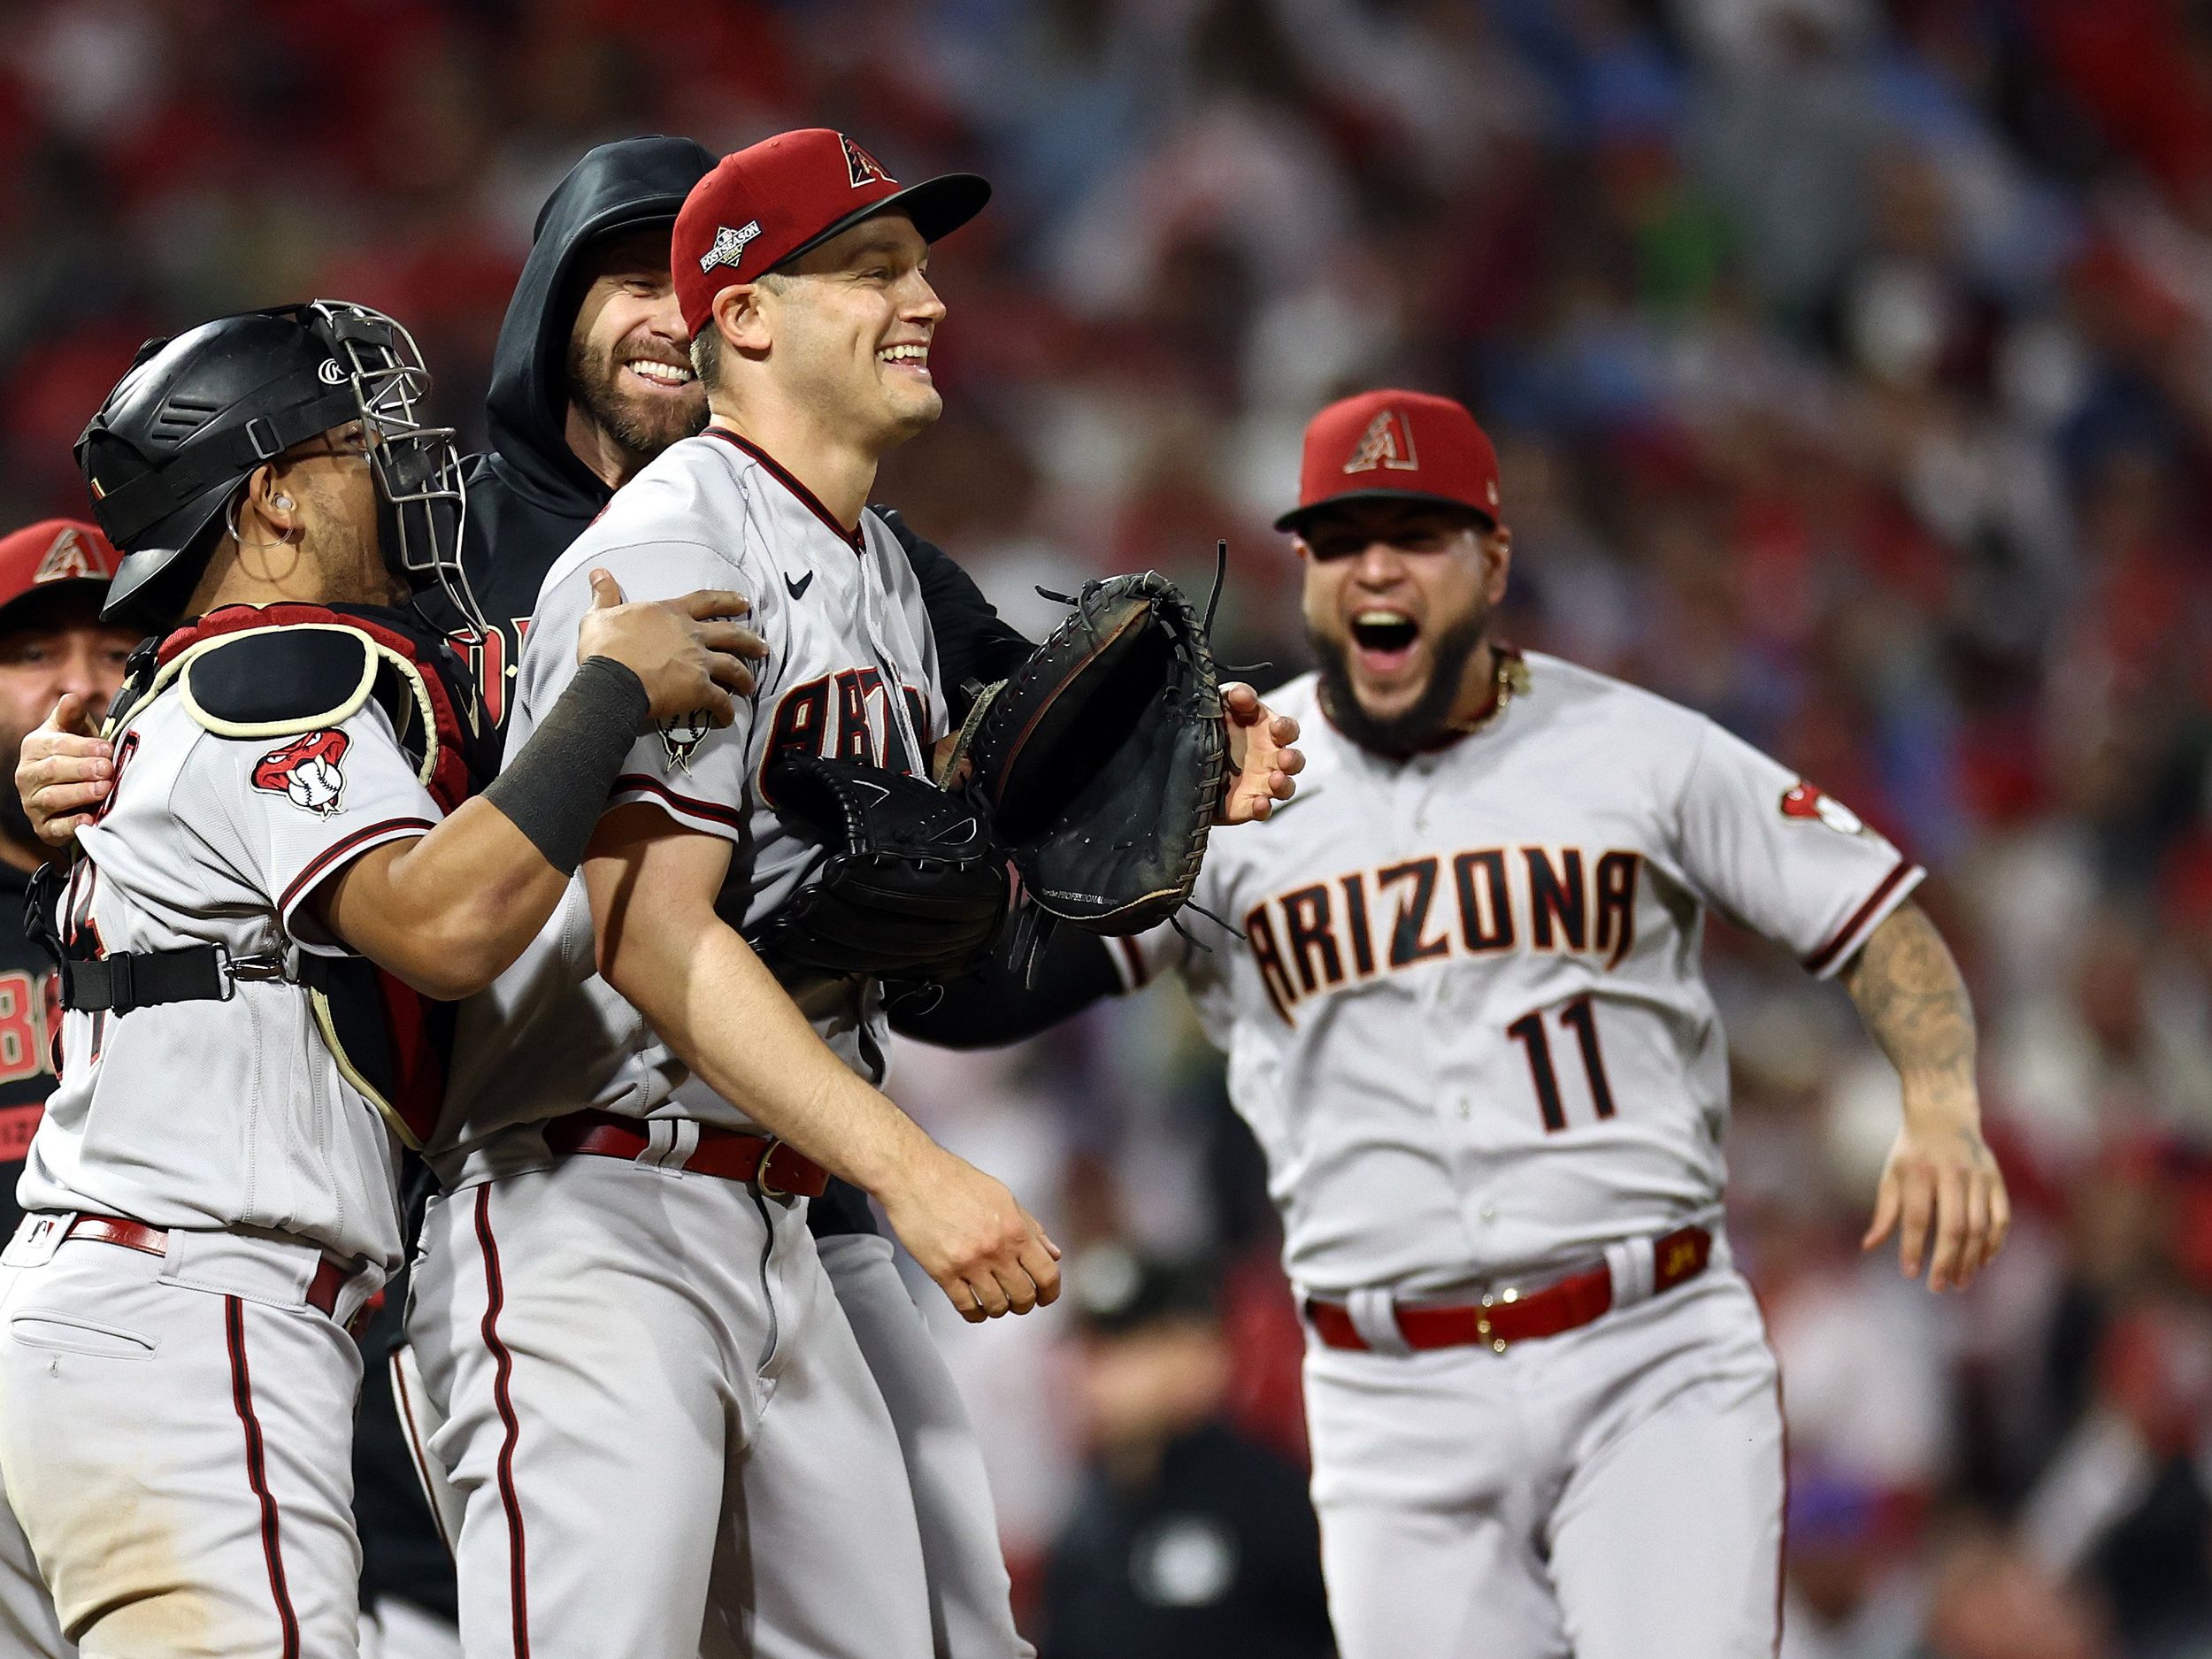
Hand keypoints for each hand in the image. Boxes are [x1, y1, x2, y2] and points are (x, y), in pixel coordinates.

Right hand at [16, 694, 112, 844]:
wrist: (75, 791)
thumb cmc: (77, 754)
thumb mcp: (76, 732)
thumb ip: (72, 716)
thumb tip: (72, 697)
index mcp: (35, 748)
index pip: (56, 745)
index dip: (83, 747)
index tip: (107, 749)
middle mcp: (28, 775)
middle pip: (53, 770)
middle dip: (83, 769)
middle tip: (108, 769)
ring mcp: (32, 802)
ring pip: (52, 797)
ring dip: (80, 793)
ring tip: (104, 789)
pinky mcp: (43, 827)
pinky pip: (55, 827)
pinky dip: (72, 824)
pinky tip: (89, 819)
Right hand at [577, 570, 767, 728]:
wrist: (611, 679)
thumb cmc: (604, 647)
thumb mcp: (599, 615)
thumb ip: (604, 594)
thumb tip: (598, 572)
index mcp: (671, 613)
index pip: (706, 601)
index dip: (727, 600)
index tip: (744, 603)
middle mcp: (692, 635)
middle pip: (731, 634)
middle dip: (750, 640)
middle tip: (763, 647)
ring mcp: (699, 662)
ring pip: (734, 667)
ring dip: (746, 677)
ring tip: (751, 685)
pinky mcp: (700, 689)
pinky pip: (721, 701)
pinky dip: (727, 710)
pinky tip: (728, 718)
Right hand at [874, 1143, 1061, 1322]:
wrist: (915, 1176)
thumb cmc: (957, 1181)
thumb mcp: (1003, 1197)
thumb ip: (1031, 1227)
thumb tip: (1052, 1253)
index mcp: (1015, 1229)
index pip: (1047, 1274)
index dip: (1050, 1292)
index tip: (1046, 1296)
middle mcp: (995, 1249)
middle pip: (1024, 1296)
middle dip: (1024, 1303)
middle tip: (1018, 1299)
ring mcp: (969, 1263)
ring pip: (996, 1306)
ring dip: (999, 1308)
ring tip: (994, 1301)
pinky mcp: (943, 1273)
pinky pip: (966, 1307)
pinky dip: (975, 1313)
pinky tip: (974, 1306)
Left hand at [1219, 682, 1301, 822]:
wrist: (1188, 758)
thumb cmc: (1216, 725)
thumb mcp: (1221, 704)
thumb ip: (1235, 695)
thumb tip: (1244, 695)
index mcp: (1268, 733)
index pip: (1288, 730)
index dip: (1286, 728)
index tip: (1276, 726)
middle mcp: (1270, 759)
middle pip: (1294, 761)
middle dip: (1292, 760)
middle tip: (1283, 758)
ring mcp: (1262, 783)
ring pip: (1285, 788)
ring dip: (1284, 785)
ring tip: (1275, 780)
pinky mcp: (1248, 804)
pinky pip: (1262, 810)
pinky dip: (1263, 809)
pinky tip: (1259, 804)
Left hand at [1862, 1101, 2010, 1292]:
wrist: (1944, 1115)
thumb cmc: (1912, 1152)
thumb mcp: (1892, 1175)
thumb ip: (1885, 1212)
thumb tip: (1869, 1246)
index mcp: (1920, 1171)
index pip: (1916, 1217)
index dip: (1912, 1247)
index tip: (1909, 1272)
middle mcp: (1951, 1174)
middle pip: (1953, 1226)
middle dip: (1946, 1261)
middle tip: (1938, 1287)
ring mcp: (1978, 1177)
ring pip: (1979, 1227)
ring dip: (1970, 1259)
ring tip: (1959, 1281)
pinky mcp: (1996, 1180)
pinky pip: (2001, 1218)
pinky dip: (1994, 1243)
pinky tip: (1983, 1261)